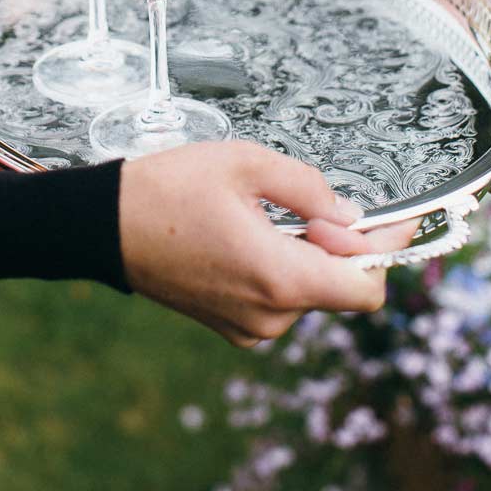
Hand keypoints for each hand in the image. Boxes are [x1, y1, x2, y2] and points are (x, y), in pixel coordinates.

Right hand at [118, 141, 418, 346]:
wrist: (100, 225)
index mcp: (280, 278)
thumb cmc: (165, 190)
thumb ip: (310, 189)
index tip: (389, 219)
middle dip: (338, 245)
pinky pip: (277, 300)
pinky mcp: (230, 326)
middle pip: (339, 287)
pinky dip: (277, 270)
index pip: (368, 286)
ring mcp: (249, 326)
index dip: (385, 250)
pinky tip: (243, 240)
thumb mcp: (243, 164)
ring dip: (304, 256)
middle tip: (308, 206)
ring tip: (259, 219)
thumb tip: (349, 215)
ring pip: (308, 291)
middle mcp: (271, 315)